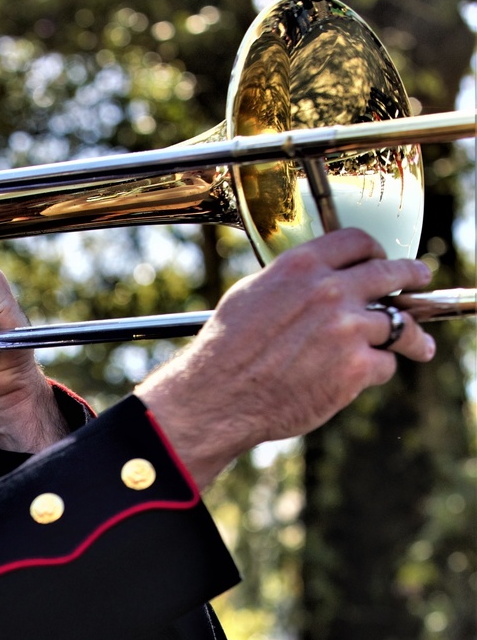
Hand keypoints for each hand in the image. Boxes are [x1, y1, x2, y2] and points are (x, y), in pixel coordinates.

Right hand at [138, 229, 435, 488]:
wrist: (219, 397)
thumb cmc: (226, 351)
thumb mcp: (251, 295)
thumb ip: (290, 283)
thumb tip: (313, 282)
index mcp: (302, 268)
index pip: (357, 242)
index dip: (375, 251)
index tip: (381, 259)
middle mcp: (330, 292)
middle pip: (391, 274)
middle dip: (413, 275)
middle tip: (420, 280)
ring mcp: (348, 330)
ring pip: (400, 324)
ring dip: (412, 336)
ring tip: (420, 346)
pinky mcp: (355, 369)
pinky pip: (384, 365)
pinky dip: (377, 372)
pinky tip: (363, 378)